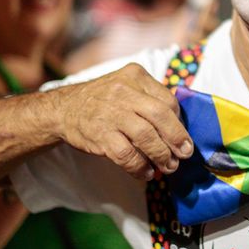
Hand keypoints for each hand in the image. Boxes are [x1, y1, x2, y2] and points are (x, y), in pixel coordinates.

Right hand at [46, 63, 192, 179]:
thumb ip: (150, 100)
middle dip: (177, 138)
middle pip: (160, 116)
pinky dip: (139, 166)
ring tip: (168, 166)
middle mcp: (124, 91)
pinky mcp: (100, 134)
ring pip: (146, 136)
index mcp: (135, 75)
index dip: (178, 122)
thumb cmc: (104, 101)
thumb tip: (178, 130)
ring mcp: (110, 112)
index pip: (167, 100)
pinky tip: (145, 172)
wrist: (64, 109)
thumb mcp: (127, 87)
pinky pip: (126, 155)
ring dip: (161, 155)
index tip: (182, 138)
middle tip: (184, 154)